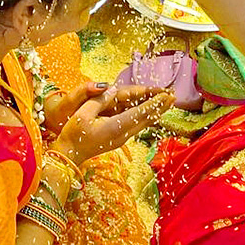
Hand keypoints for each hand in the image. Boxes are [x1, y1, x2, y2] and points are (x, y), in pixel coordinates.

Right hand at [51, 85, 174, 164]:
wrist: (69, 155)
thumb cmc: (73, 134)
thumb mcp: (83, 114)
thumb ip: (99, 100)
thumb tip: (112, 89)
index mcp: (114, 127)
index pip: (139, 112)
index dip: (154, 102)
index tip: (167, 94)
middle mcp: (122, 134)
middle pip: (146, 119)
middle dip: (161, 106)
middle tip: (174, 95)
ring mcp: (121, 139)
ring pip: (144, 124)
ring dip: (157, 112)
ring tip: (168, 102)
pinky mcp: (119, 139)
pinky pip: (138, 126)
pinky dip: (148, 117)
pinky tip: (152, 113)